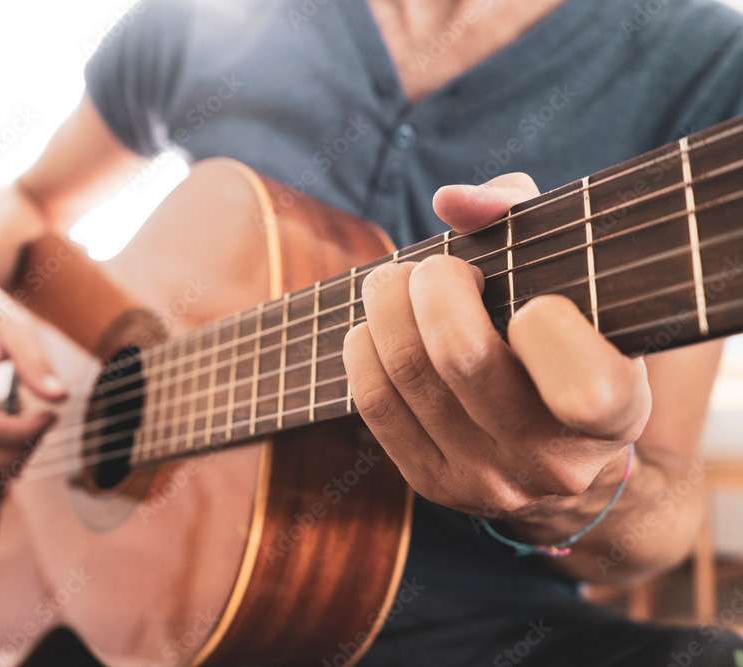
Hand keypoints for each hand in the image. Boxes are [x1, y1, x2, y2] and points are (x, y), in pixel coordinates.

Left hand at [342, 173, 651, 517]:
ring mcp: (488, 481)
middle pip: (461, 357)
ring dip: (387, 305)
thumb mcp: (579, 282)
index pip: (583, 385)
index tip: (532, 302)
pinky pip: (374, 402)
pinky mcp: (433, 483)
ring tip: (398, 283)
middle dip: (433, 284)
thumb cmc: (571, 343)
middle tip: (436, 268)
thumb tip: (451, 201)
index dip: (546, 325)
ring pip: (408, 372)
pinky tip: (379, 326)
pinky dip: (364, 346)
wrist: (560, 454)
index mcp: (615, 415)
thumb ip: (525, 220)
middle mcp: (553, 462)